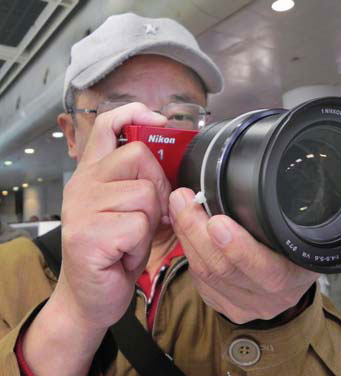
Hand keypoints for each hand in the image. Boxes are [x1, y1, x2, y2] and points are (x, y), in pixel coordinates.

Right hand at [54, 103, 170, 328]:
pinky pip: (138, 225)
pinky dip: (141, 244)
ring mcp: (82, 207)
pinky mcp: (87, 234)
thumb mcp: (134, 211)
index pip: (108, 126)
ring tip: (132, 239)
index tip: (158, 119)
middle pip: (139, 156)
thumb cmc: (118, 251)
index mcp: (94, 173)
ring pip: (144, 193)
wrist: (91, 296)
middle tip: (150, 215)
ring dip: (150, 222)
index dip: (135, 114)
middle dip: (158, 187)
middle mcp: (83, 184)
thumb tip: (175, 165)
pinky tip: (125, 254)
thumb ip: (146, 183)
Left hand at [169, 188, 318, 323]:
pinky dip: (189, 254)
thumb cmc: (293, 244)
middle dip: (196, 231)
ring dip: (186, 239)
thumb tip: (250, 179)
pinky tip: (184, 233)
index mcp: (295, 274)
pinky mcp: (228, 308)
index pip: (265, 268)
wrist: (292, 275)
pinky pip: (200, 282)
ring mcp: (248, 306)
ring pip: (205, 275)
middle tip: (182, 200)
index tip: (216, 221)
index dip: (238, 247)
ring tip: (178, 209)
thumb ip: (276, 212)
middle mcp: (273, 296)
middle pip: (223, 269)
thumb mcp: (297, 227)